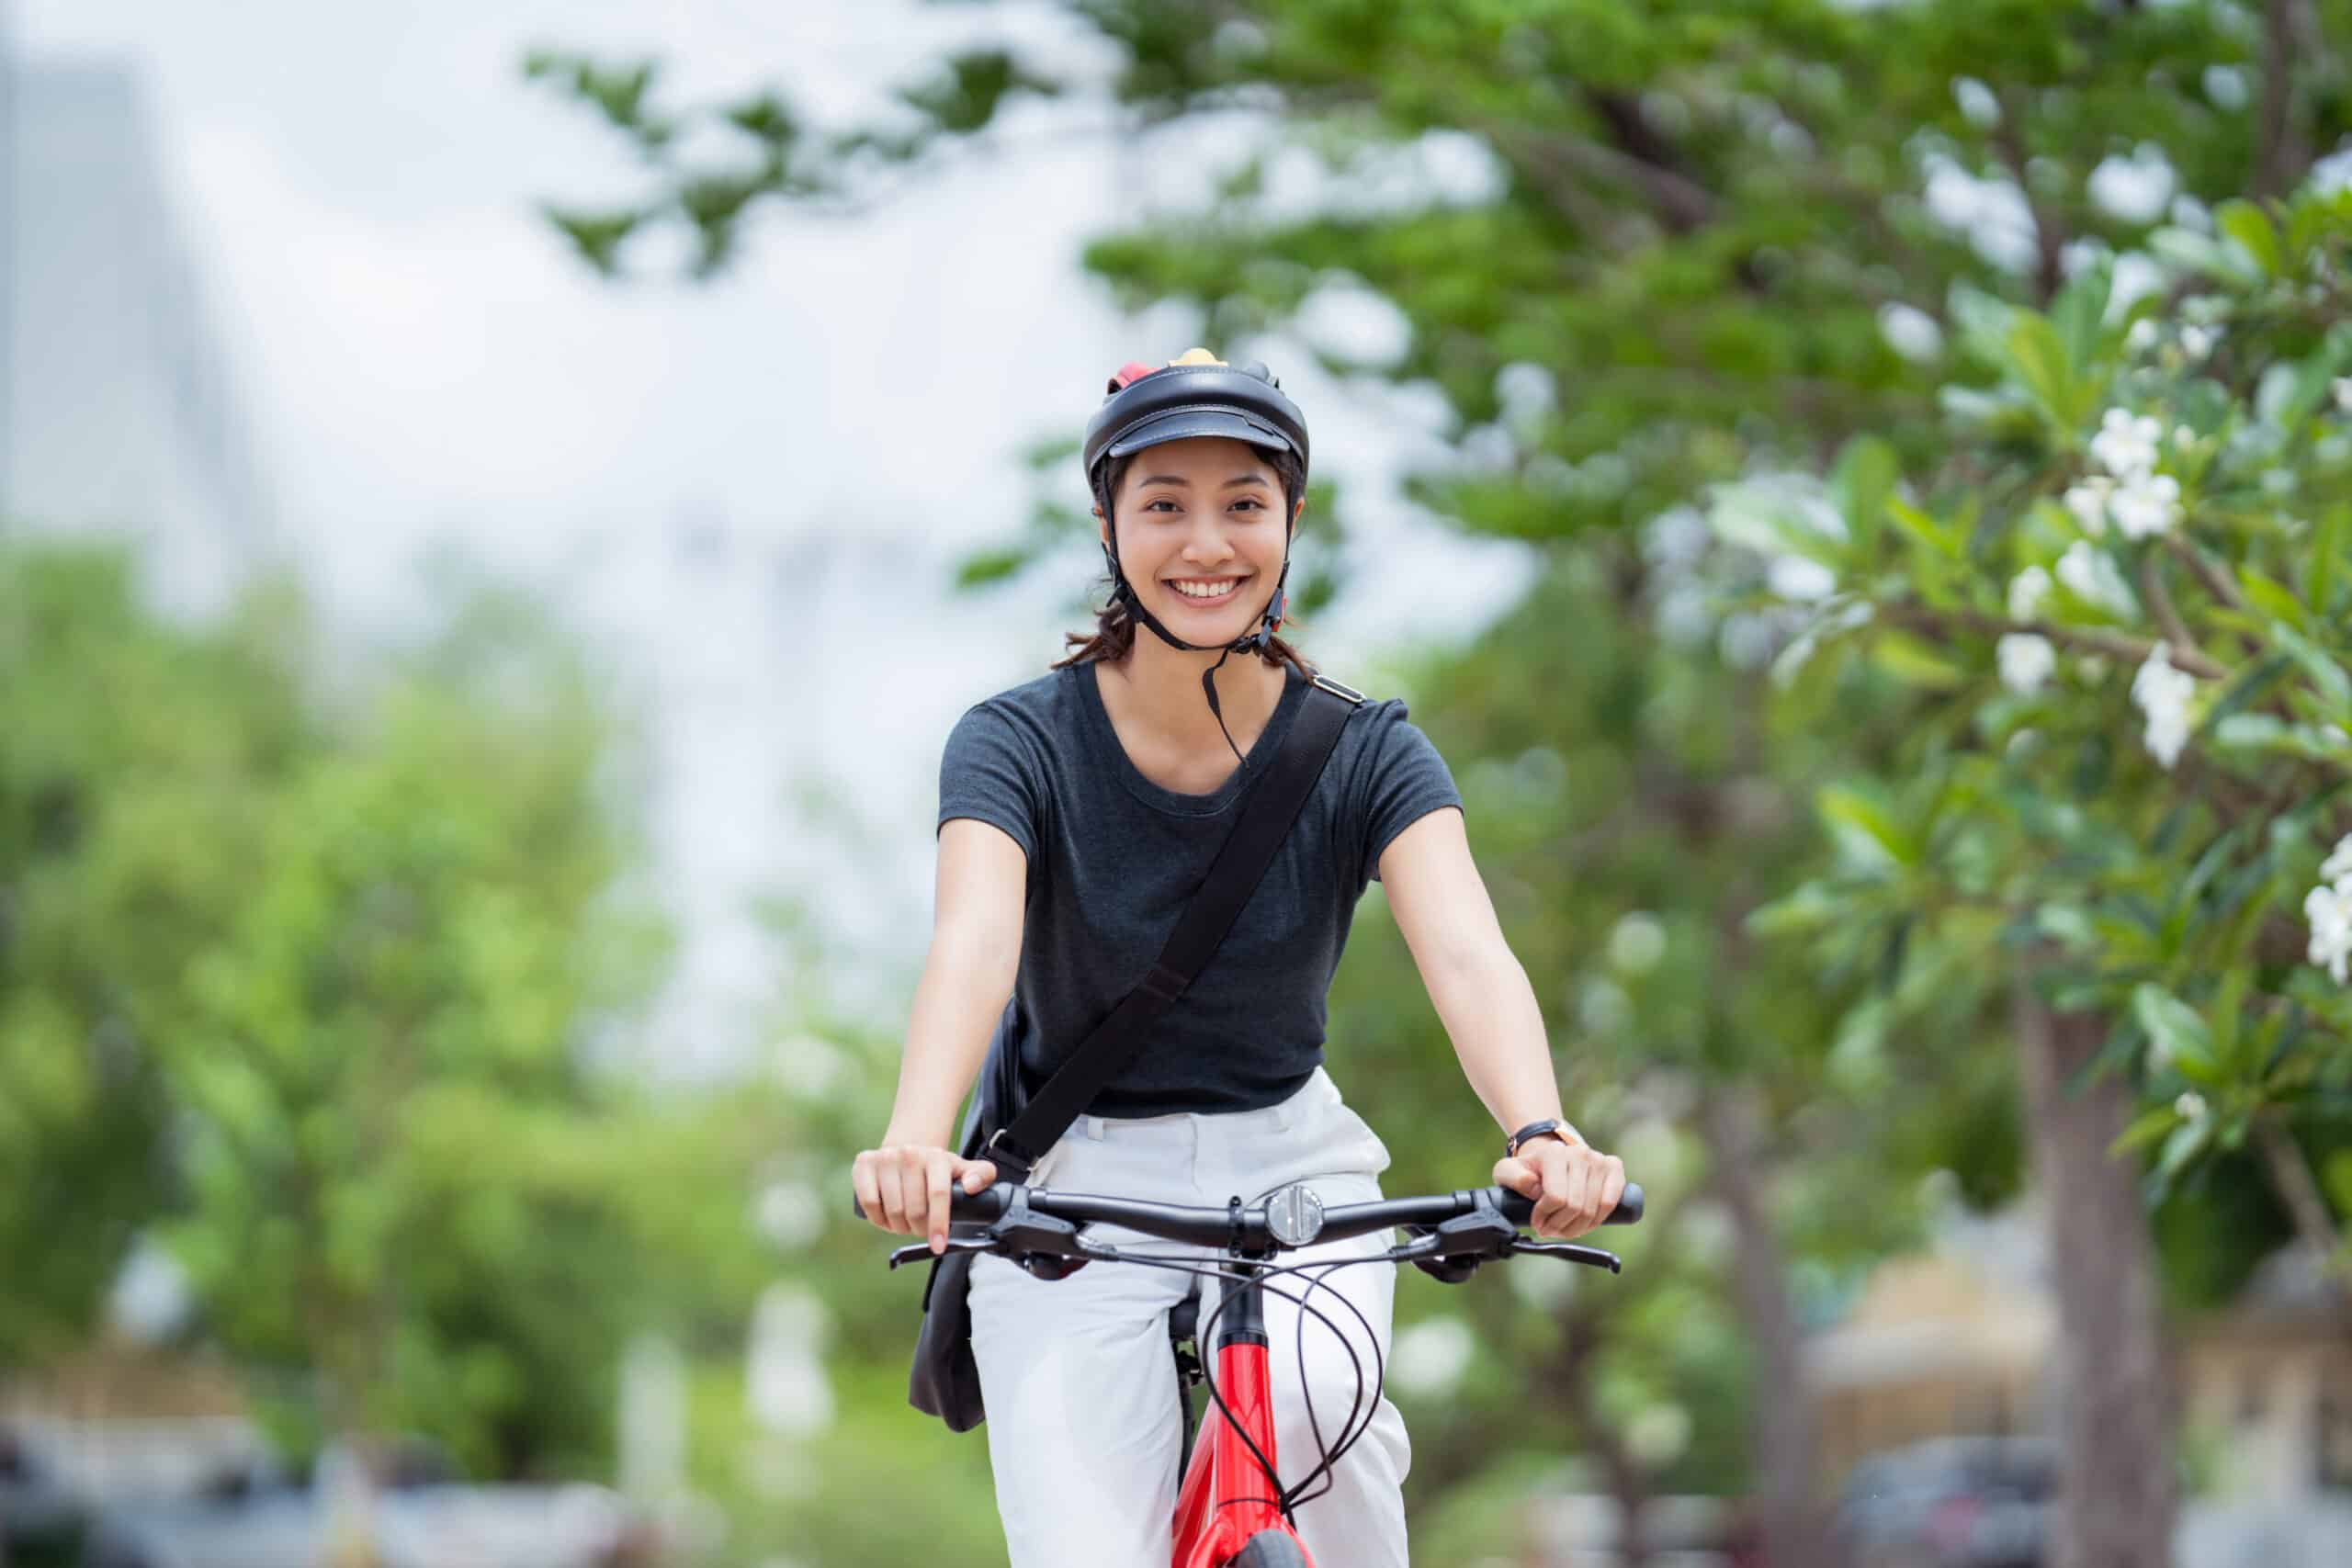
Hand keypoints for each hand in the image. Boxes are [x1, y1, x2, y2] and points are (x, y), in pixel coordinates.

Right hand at [851, 1142, 999, 1253]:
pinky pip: (869, 1202)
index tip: (938, 1246)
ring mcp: (885, 1157)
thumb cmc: (936, 1169)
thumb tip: (971, 1187)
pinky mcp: (864, 1163)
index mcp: (936, 1157)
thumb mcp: (962, 1169)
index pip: (938, 1195)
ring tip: (905, 1225)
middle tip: (921, 1230)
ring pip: (892, 1209)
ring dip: (899, 1227)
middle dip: (919, 1229)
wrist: (907, 1150)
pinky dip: (878, 1219)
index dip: (938, 1224)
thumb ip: (981, 1175)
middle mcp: (910, 1154)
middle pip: (914, 1209)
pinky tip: (887, 1220)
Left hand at [1493, 1133, 1625, 1240]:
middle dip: (1559, 1226)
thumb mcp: (1508, 1171)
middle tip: (1549, 1230)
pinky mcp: (1614, 1168)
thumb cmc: (1530, 1169)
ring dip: (1577, 1228)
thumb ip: (1512, 1177)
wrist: (1551, 1157)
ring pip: (1593, 1209)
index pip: (1556, 1197)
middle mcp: (1580, 1153)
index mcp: (1554, 1153)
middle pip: (1575, 1207)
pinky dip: (1597, 1220)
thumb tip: (1533, 1186)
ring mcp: (1599, 1160)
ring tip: (1564, 1229)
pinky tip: (1584, 1223)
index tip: (1537, 1223)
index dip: (1545, 1217)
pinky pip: (1610, 1203)